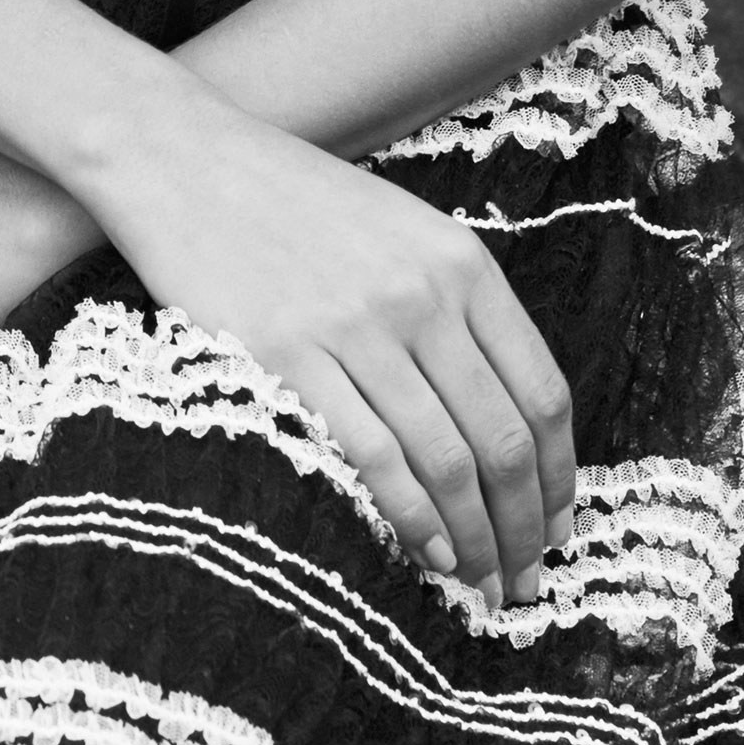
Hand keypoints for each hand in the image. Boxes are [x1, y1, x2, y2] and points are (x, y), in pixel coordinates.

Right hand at [88, 90, 575, 599]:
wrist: (184, 160)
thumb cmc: (294, 201)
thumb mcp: (401, 229)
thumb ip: (456, 309)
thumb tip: (505, 426)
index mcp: (460, 263)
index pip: (541, 393)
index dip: (559, 477)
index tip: (556, 529)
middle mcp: (420, 294)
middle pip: (502, 440)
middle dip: (523, 528)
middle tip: (524, 583)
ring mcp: (354, 324)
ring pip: (445, 459)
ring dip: (473, 539)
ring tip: (479, 584)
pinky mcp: (287, 354)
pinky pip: (372, 456)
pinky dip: (410, 518)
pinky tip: (426, 553)